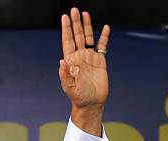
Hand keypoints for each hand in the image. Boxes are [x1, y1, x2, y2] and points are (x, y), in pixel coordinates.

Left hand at [59, 8, 110, 134]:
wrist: (91, 103)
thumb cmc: (78, 97)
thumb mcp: (69, 87)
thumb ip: (65, 75)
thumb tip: (62, 62)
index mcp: (70, 61)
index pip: (67, 41)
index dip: (66, 29)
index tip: (64, 17)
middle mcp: (79, 56)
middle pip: (77, 36)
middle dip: (75, 23)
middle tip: (74, 10)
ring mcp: (89, 57)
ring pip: (88, 37)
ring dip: (86, 26)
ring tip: (85, 13)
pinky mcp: (100, 61)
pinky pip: (102, 46)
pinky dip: (104, 37)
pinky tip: (105, 28)